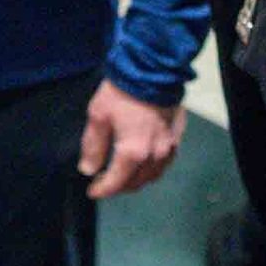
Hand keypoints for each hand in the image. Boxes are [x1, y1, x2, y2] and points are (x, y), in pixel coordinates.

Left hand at [78, 78, 185, 198]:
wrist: (152, 73)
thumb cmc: (121, 94)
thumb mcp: (98, 116)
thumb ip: (93, 146)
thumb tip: (88, 169)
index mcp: (133, 153)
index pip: (117, 182)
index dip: (103, 190)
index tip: (92, 192)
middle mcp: (155, 156)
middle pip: (137, 182)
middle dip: (119, 187)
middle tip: (104, 183)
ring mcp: (169, 149)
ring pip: (153, 176)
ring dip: (136, 180)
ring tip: (121, 175)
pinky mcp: (176, 139)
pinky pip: (163, 164)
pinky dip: (150, 169)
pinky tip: (141, 163)